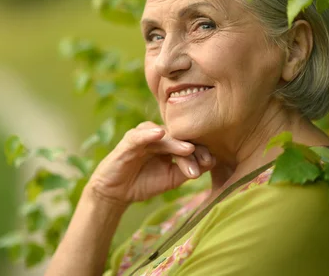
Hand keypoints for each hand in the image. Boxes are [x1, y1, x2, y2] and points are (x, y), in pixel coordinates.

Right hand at [85, 121, 214, 207]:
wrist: (117, 193)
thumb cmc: (144, 183)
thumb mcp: (171, 179)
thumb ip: (188, 169)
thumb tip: (212, 161)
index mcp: (169, 143)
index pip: (188, 142)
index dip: (201, 150)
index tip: (211, 162)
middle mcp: (157, 136)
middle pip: (179, 138)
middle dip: (192, 149)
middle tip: (204, 161)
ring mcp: (142, 136)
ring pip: (163, 136)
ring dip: (176, 143)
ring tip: (189, 149)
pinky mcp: (128, 140)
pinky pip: (139, 135)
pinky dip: (149, 134)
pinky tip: (160, 134)